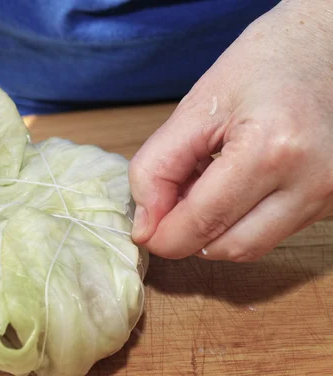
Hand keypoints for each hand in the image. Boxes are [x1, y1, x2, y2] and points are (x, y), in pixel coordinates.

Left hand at [128, 0, 332, 261]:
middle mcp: (311, 181)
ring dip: (214, 231)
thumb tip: (145, 225)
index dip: (163, 236)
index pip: (204, 222)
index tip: (142, 230)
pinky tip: (231, 187)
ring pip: (252, 246)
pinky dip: (239, 221)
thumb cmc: (261, 65)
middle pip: (230, 247)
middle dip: (187, 237)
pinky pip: (272, 231)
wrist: (324, 47)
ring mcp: (329, 195)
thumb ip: (157, 168)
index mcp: (272, 149)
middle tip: (167, 205)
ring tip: (201, 188)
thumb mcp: (195, 108)